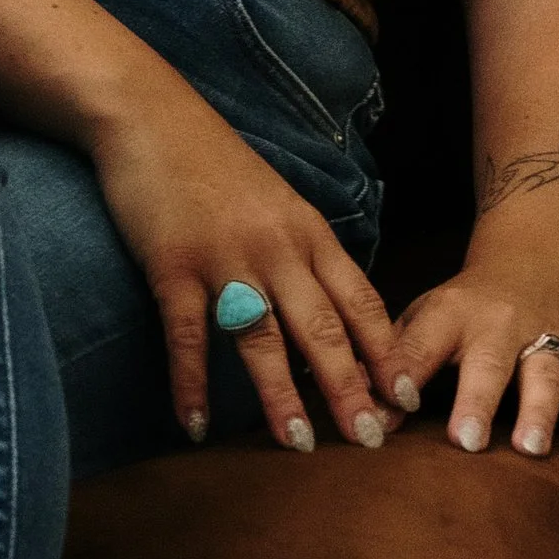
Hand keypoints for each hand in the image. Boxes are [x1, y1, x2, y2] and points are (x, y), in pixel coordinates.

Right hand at [86, 75, 401, 454]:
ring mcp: (225, 257)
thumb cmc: (213, 164)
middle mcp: (277, 247)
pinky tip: (195, 424)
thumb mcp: (276, 203)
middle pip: (323, 327)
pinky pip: (188, 334)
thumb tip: (327, 315)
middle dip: (350, 388)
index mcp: (309, 233)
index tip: (407, 397)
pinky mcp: (173, 263)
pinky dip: (192, 382)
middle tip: (371, 440)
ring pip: (263, 337)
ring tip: (299, 443)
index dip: (385, 352)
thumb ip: (302, 254)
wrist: (150, 114)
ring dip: (282, 395)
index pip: (361, 301)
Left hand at [389, 269, 558, 460]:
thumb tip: (360, 417)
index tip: (392, 407)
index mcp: (451, 315)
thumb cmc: (462, 312)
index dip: (406, 370)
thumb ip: (391, 365)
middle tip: (467, 441)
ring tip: (530, 450)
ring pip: (547, 373)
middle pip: (490, 362)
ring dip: (540, 411)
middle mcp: (501, 325)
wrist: (532, 265)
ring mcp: (547, 339)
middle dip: (478, 400)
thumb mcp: (421, 320)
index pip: (422, 343)